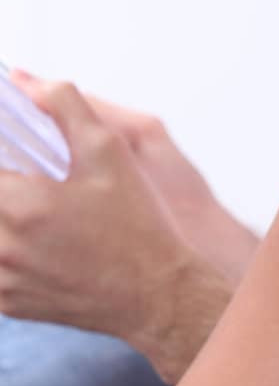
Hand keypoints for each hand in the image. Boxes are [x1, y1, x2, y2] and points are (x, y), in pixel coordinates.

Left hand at [0, 76, 230, 380]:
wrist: (156, 293)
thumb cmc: (137, 223)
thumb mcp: (108, 151)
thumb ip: (64, 105)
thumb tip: (25, 82)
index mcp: (21, 206)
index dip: (1, 150)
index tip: (12, 150)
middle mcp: (4, 247)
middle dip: (5, 183)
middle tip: (21, 174)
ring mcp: (2, 280)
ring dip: (3, 213)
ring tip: (23, 201)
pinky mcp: (8, 303)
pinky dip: (5, 245)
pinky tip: (29, 234)